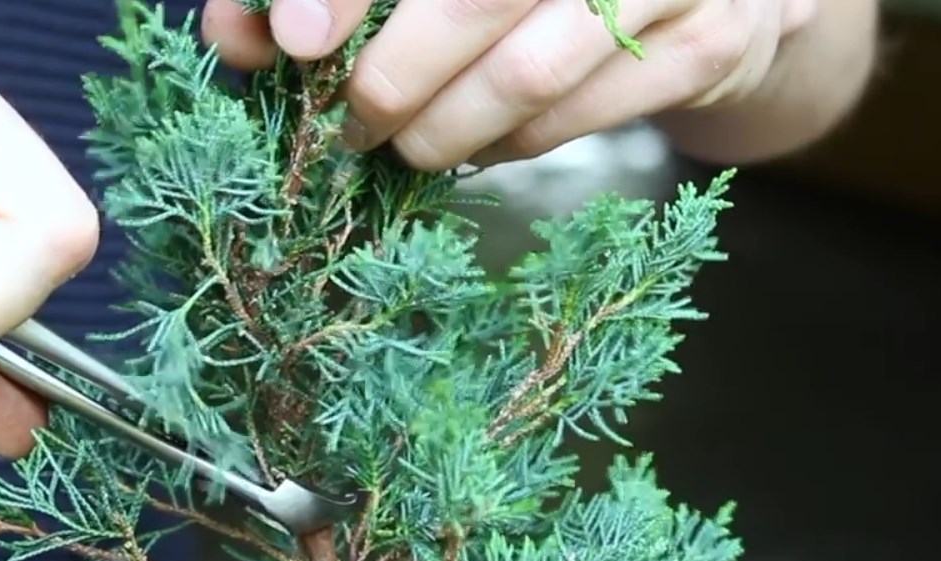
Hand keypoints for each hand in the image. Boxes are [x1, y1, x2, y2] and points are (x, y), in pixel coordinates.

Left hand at [200, 0, 817, 170]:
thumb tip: (236, 33)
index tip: (294, 43)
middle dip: (394, 80)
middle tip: (354, 124)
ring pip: (528, 75)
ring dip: (450, 130)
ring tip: (411, 146)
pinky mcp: (704, 42)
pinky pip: (582, 116)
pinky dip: (514, 146)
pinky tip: (483, 146)